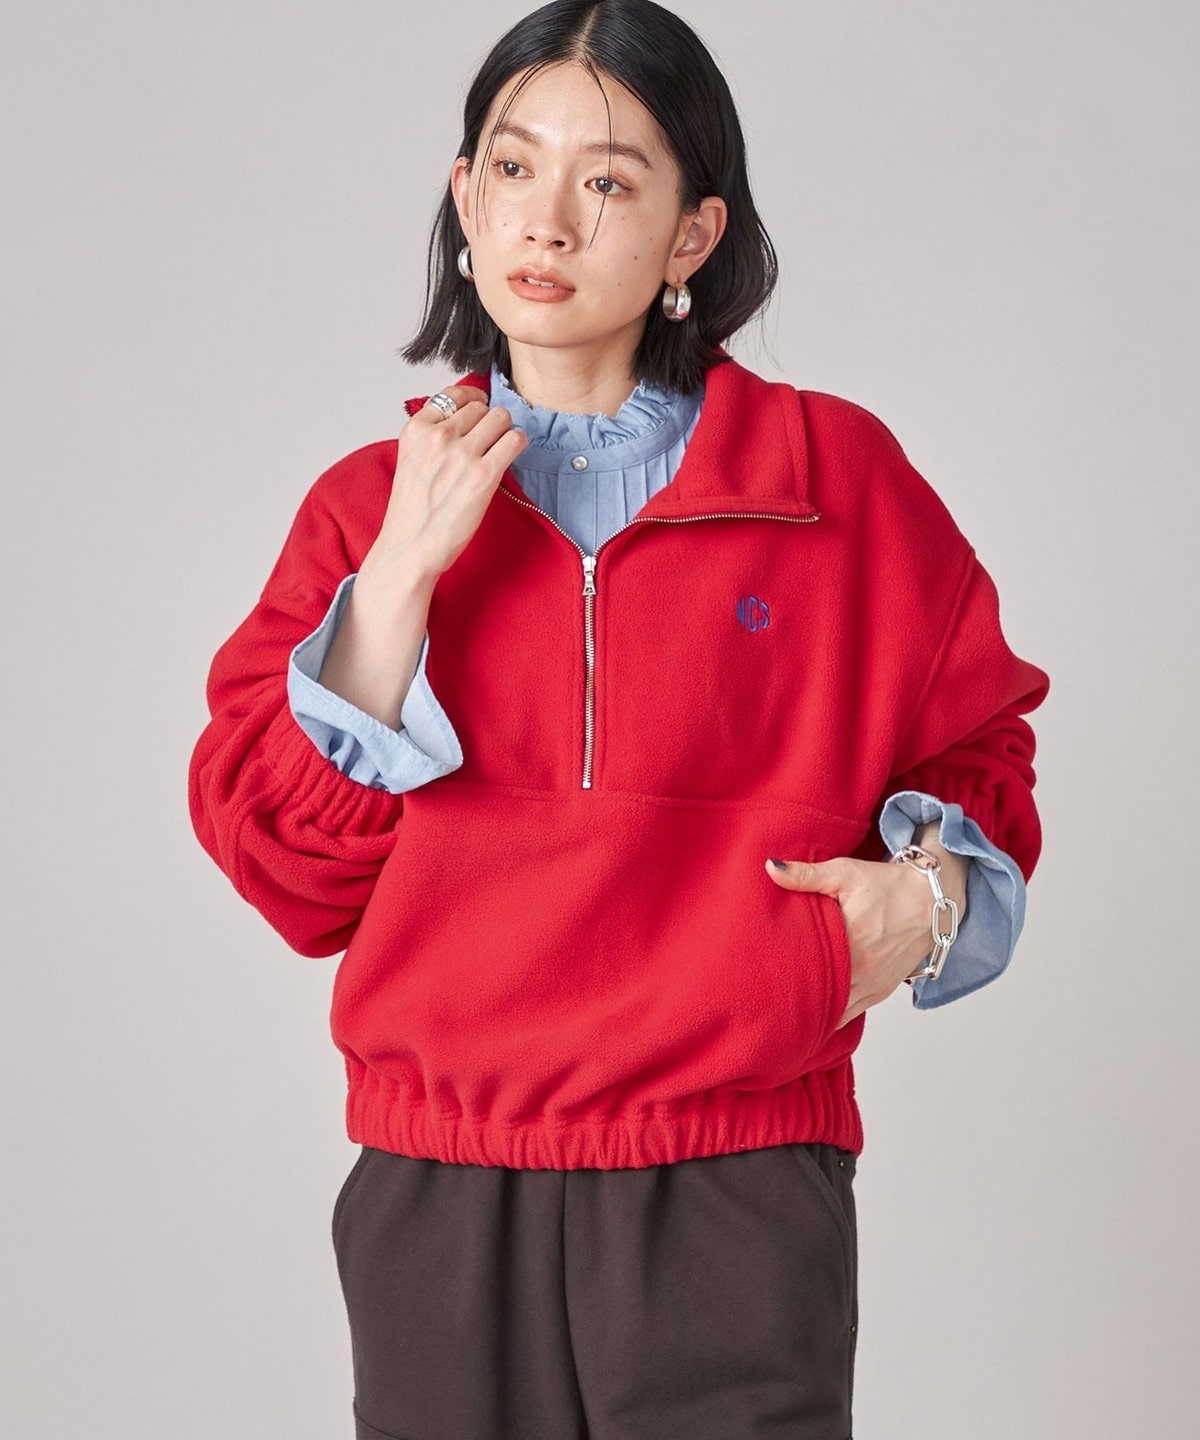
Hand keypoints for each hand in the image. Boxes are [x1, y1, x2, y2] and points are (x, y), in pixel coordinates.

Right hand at [362, 384, 530, 587]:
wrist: (411, 547)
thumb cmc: (412, 513)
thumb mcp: (410, 461)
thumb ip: (431, 438)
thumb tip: (462, 421)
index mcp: (416, 430)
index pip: (453, 395)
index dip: (472, 399)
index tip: (479, 406)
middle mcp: (438, 436)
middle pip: (480, 407)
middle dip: (488, 421)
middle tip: (489, 439)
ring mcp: (462, 454)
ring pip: (500, 417)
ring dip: (505, 430)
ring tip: (500, 448)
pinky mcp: (484, 474)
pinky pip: (514, 440)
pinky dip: (517, 443)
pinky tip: (512, 454)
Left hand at [764, 833, 967, 1027]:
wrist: (932, 901)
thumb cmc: (888, 886)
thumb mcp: (846, 872)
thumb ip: (806, 875)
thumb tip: (770, 868)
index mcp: (850, 942)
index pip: (807, 967)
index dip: (782, 971)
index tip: (762, 971)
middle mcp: (862, 970)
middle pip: (818, 993)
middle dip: (794, 992)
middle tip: (766, 991)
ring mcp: (872, 985)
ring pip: (834, 1010)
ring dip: (814, 1006)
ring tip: (786, 1003)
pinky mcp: (881, 992)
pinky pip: (851, 1013)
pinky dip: (833, 1013)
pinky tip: (814, 1010)